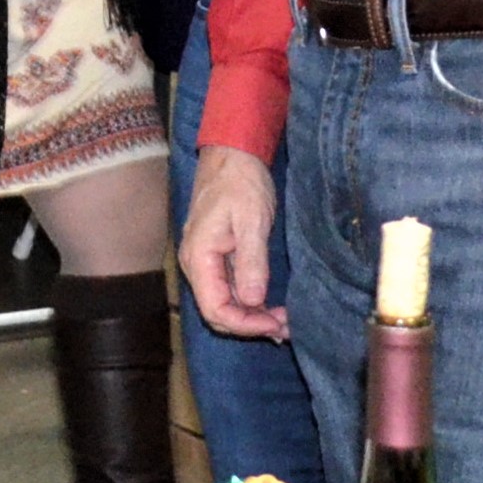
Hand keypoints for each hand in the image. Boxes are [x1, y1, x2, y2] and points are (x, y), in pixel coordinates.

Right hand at [178, 147, 286, 339]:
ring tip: (284, 320)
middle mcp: (196, 265)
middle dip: (251, 325)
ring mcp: (205, 263)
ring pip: (224, 304)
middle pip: (217, 313)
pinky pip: (230, 290)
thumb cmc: (241, 183)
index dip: (246, 324)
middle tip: (286, 326)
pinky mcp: (217, 258)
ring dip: (252, 316)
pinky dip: (250, 303)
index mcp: (199, 257)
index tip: (277, 324)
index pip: (215, 310)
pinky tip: (270, 306)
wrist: (232, 156)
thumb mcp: (252, 220)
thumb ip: (251, 262)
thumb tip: (252, 301)